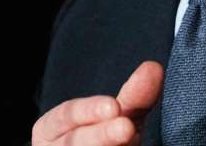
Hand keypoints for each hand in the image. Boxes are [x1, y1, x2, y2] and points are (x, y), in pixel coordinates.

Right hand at [32, 61, 163, 144]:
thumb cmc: (101, 138)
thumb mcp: (115, 117)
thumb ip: (133, 96)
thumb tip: (154, 67)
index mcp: (51, 129)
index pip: (67, 115)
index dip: (90, 110)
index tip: (114, 107)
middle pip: (74, 142)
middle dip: (101, 135)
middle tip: (126, 128)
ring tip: (129, 135)